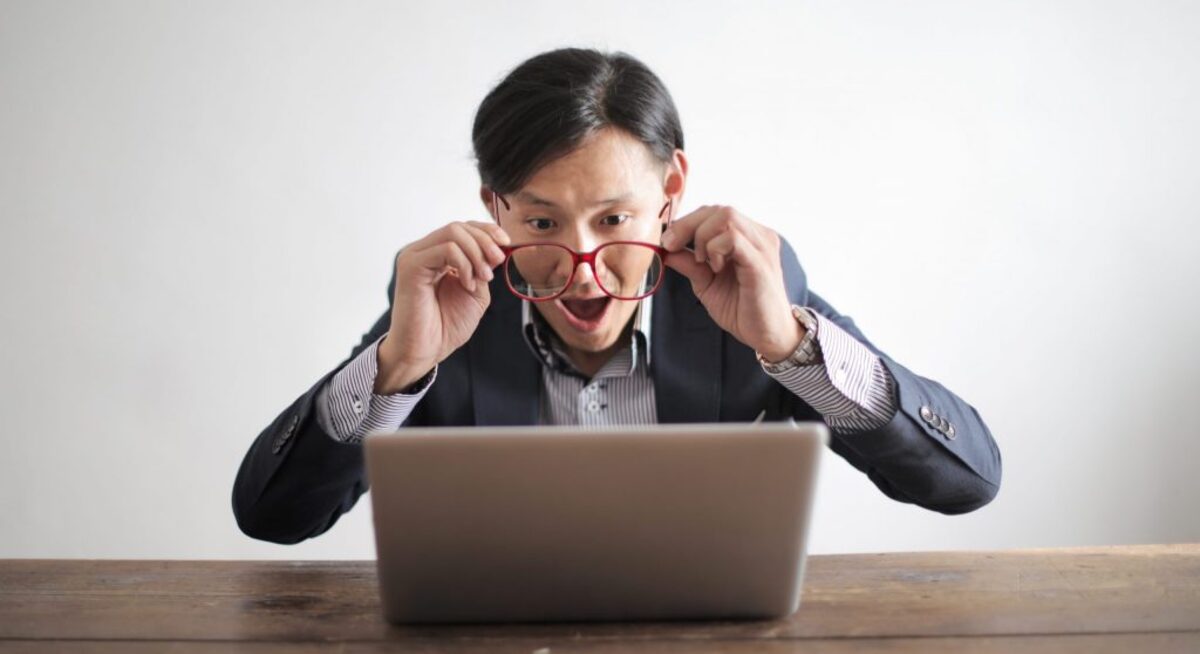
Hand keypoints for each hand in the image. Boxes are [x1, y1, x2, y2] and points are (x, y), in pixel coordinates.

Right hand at [376, 220, 509, 392]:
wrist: (427, 350)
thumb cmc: (446, 326)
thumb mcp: (476, 292)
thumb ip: (483, 268)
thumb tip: (496, 248)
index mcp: (437, 256)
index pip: (463, 228)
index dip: (487, 230)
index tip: (506, 243)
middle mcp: (424, 252)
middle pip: (459, 226)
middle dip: (485, 241)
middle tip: (498, 261)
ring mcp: (415, 256)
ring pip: (453, 233)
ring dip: (477, 253)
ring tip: (483, 278)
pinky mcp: (411, 265)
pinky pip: (446, 249)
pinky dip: (464, 264)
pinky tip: (467, 284)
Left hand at [660, 205, 802, 361]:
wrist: (768, 336)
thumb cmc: (742, 309)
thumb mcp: (706, 284)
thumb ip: (690, 264)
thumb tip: (666, 250)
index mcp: (747, 237)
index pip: (714, 212)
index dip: (687, 222)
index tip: (667, 242)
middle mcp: (758, 236)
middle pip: (719, 209)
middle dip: (687, 225)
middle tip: (671, 246)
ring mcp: (762, 246)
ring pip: (727, 216)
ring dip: (702, 236)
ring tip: (701, 261)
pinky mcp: (761, 262)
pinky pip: (734, 239)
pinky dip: (715, 248)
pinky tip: (714, 267)